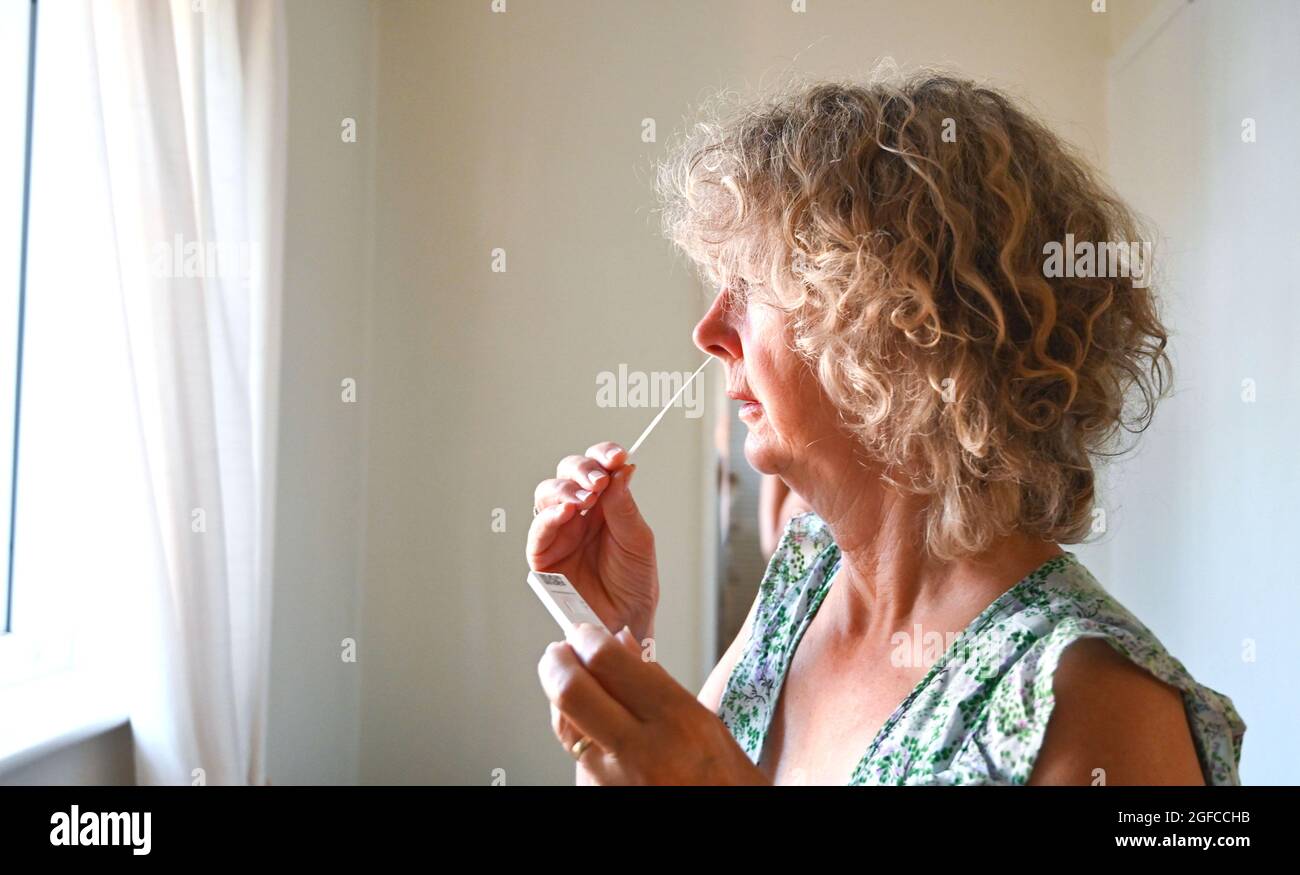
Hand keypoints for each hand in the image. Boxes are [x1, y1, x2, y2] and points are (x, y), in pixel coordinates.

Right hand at [527, 442, 657, 640]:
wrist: (626, 621)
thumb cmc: (634, 582)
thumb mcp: (638, 541)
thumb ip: (625, 506)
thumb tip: (622, 470)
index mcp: (605, 503)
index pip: (598, 467)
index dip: (603, 456)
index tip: (617, 457)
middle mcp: (579, 512)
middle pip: (569, 473)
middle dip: (582, 470)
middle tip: (599, 481)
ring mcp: (559, 531)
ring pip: (549, 494)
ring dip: (565, 489)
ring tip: (585, 499)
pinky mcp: (543, 554)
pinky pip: (539, 529)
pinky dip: (550, 516)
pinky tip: (566, 513)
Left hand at [537, 623, 767, 785]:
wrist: (730, 830)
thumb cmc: (725, 781)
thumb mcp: (707, 724)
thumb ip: (658, 683)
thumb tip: (620, 645)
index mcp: (676, 720)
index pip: (607, 662)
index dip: (585, 639)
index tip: (583, 632)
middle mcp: (641, 751)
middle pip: (571, 691)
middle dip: (556, 663)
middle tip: (559, 653)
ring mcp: (613, 781)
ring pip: (566, 727)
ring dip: (564, 701)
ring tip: (580, 690)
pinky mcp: (597, 796)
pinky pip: (577, 758)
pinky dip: (582, 737)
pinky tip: (598, 732)